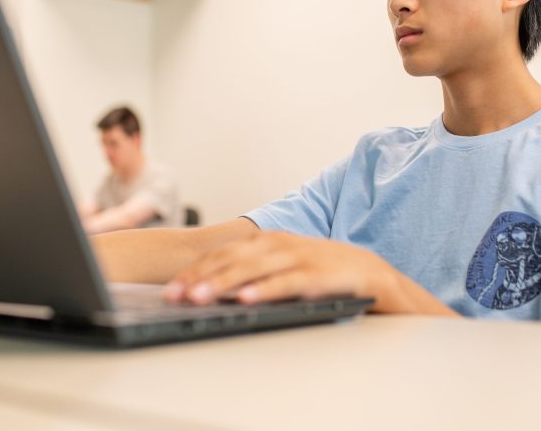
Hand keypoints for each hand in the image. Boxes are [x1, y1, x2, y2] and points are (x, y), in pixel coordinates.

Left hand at [163, 230, 390, 307]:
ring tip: (200, 297)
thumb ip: (252, 272)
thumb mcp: (282, 265)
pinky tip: (246, 299)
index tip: (171, 289)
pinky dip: (264, 290)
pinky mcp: (316, 274)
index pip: (222, 254)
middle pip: (231, 259)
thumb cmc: (320, 270)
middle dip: (200, 277)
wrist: (368, 270)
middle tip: (175, 295)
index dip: (195, 270)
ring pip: (253, 268)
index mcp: (266, 241)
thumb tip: (211, 290)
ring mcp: (297, 257)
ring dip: (223, 283)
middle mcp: (278, 244)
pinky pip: (286, 282)